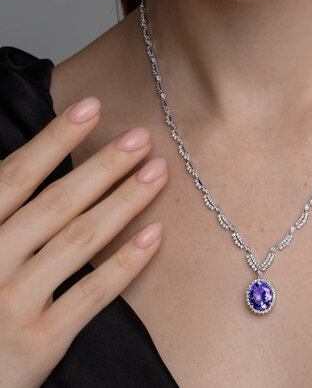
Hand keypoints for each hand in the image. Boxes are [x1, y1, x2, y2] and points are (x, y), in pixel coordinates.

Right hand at [0, 96, 167, 386]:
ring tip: (158, 173)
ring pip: (79, 240)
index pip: (18, 176)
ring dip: (124, 202)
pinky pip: (92, 294)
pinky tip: (155, 234)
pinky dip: (126, 262)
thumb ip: (3, 212)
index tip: (91, 107)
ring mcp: (13, 304)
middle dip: (103, 166)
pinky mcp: (39, 343)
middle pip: (57, 203)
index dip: (55, 139)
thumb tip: (32, 164)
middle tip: (141, 138)